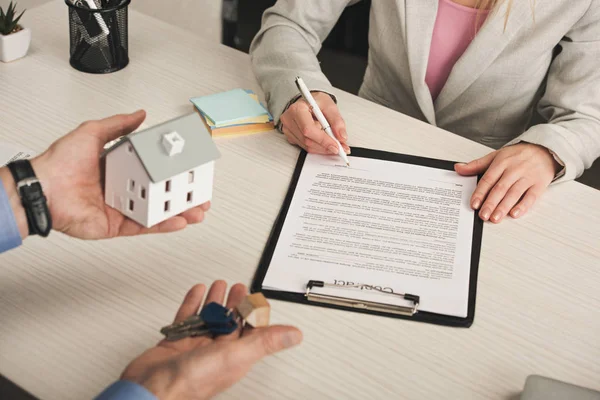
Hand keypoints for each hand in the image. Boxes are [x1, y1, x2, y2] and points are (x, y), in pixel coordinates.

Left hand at [28, 110, 208, 238]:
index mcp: (120, 166)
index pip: (154, 168)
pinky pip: (145, 226)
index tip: (189, 169)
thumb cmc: (59, 163)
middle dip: (183, 194)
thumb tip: (139, 115)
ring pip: (158, 211)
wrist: (42, 189)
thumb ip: (118, 125)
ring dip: (179, 211)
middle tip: (200, 194)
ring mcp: (123, 207)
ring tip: (196, 210)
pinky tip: (178, 221)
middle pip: (161, 192)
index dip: (173, 170)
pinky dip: (162, 224)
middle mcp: (124, 187)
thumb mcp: (91, 132)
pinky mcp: (118, 225)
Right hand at [122, 281, 302, 399]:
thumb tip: (294, 335)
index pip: (250, 331)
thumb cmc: (190, 381)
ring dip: (215, 301)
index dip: (254, 314)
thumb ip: (264, 342)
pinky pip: (186, 318)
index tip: (258, 299)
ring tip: (219, 285)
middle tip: (239, 287)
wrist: (151, 388)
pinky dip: (192, 303)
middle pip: (229, 322)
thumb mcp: (235, 355)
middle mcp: (215, 352)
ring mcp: (195, 347)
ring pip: (209, 318)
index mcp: (234, 356)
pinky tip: (196, 292)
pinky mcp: (176, 343)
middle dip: (235, 303)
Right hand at [280, 92, 349, 154]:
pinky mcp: (290, 136)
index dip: (323, 140)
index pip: (309, 129)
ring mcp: (288, 129)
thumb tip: (341, 136)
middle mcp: (289, 120)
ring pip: (307, 146)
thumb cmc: (316, 102)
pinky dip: (318, 148)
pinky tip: (325, 144)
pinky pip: (305, 147)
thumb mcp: (329, 106)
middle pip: (308, 140)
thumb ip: (337, 121)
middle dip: (326, 146)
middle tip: (340, 147)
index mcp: (297, 109)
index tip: (336, 145)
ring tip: (334, 144)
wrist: (308, 102)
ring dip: (323, 148)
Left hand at [455, 143, 560, 222]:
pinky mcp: (540, 184)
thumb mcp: (496, 156)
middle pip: (500, 188)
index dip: (480, 192)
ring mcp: (528, 177)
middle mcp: (514, 170)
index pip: (488, 179)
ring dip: (504, 207)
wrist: (544, 149)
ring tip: (495, 218)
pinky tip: (515, 213)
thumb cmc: (517, 155)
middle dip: (490, 203)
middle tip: (483, 215)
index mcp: (502, 163)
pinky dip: (524, 206)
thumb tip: (458, 168)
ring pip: (514, 193)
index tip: (474, 204)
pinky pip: (532, 196)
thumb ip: (476, 164)